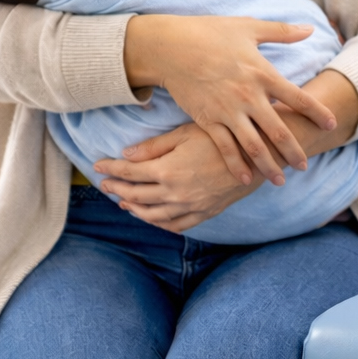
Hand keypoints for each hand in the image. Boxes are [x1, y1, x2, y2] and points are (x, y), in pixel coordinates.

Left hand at [94, 123, 262, 232]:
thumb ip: (155, 147)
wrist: (259, 155)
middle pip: (136, 195)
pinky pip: (176, 225)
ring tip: (125, 203)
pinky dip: (161, 224)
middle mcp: (174, 193)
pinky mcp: (205, 212)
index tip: (98, 166)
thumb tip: (126, 154)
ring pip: (153, 215)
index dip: (111, 169)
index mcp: (167, 171)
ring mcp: (190, 206)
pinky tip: (155, 218)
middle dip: (117, 190)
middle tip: (105, 185)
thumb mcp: (187, 133)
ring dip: (135, 209)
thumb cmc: (223, 138)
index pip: (129, 173)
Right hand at [124, 15, 336, 185]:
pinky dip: (236, 164)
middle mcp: (249, 96)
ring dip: (268, 165)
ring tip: (280, 181)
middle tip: (304, 166)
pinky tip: (245, 179)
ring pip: (253, 145)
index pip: (299, 98)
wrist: (171, 47)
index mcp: (263, 73)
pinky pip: (225, 147)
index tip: (332, 124)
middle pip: (278, 130)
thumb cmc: (211, 33)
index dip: (317, 112)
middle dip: (293, 151)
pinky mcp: (207, 120)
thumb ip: (283, 32)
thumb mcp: (250, 27)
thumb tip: (310, 29)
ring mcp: (227, 111)